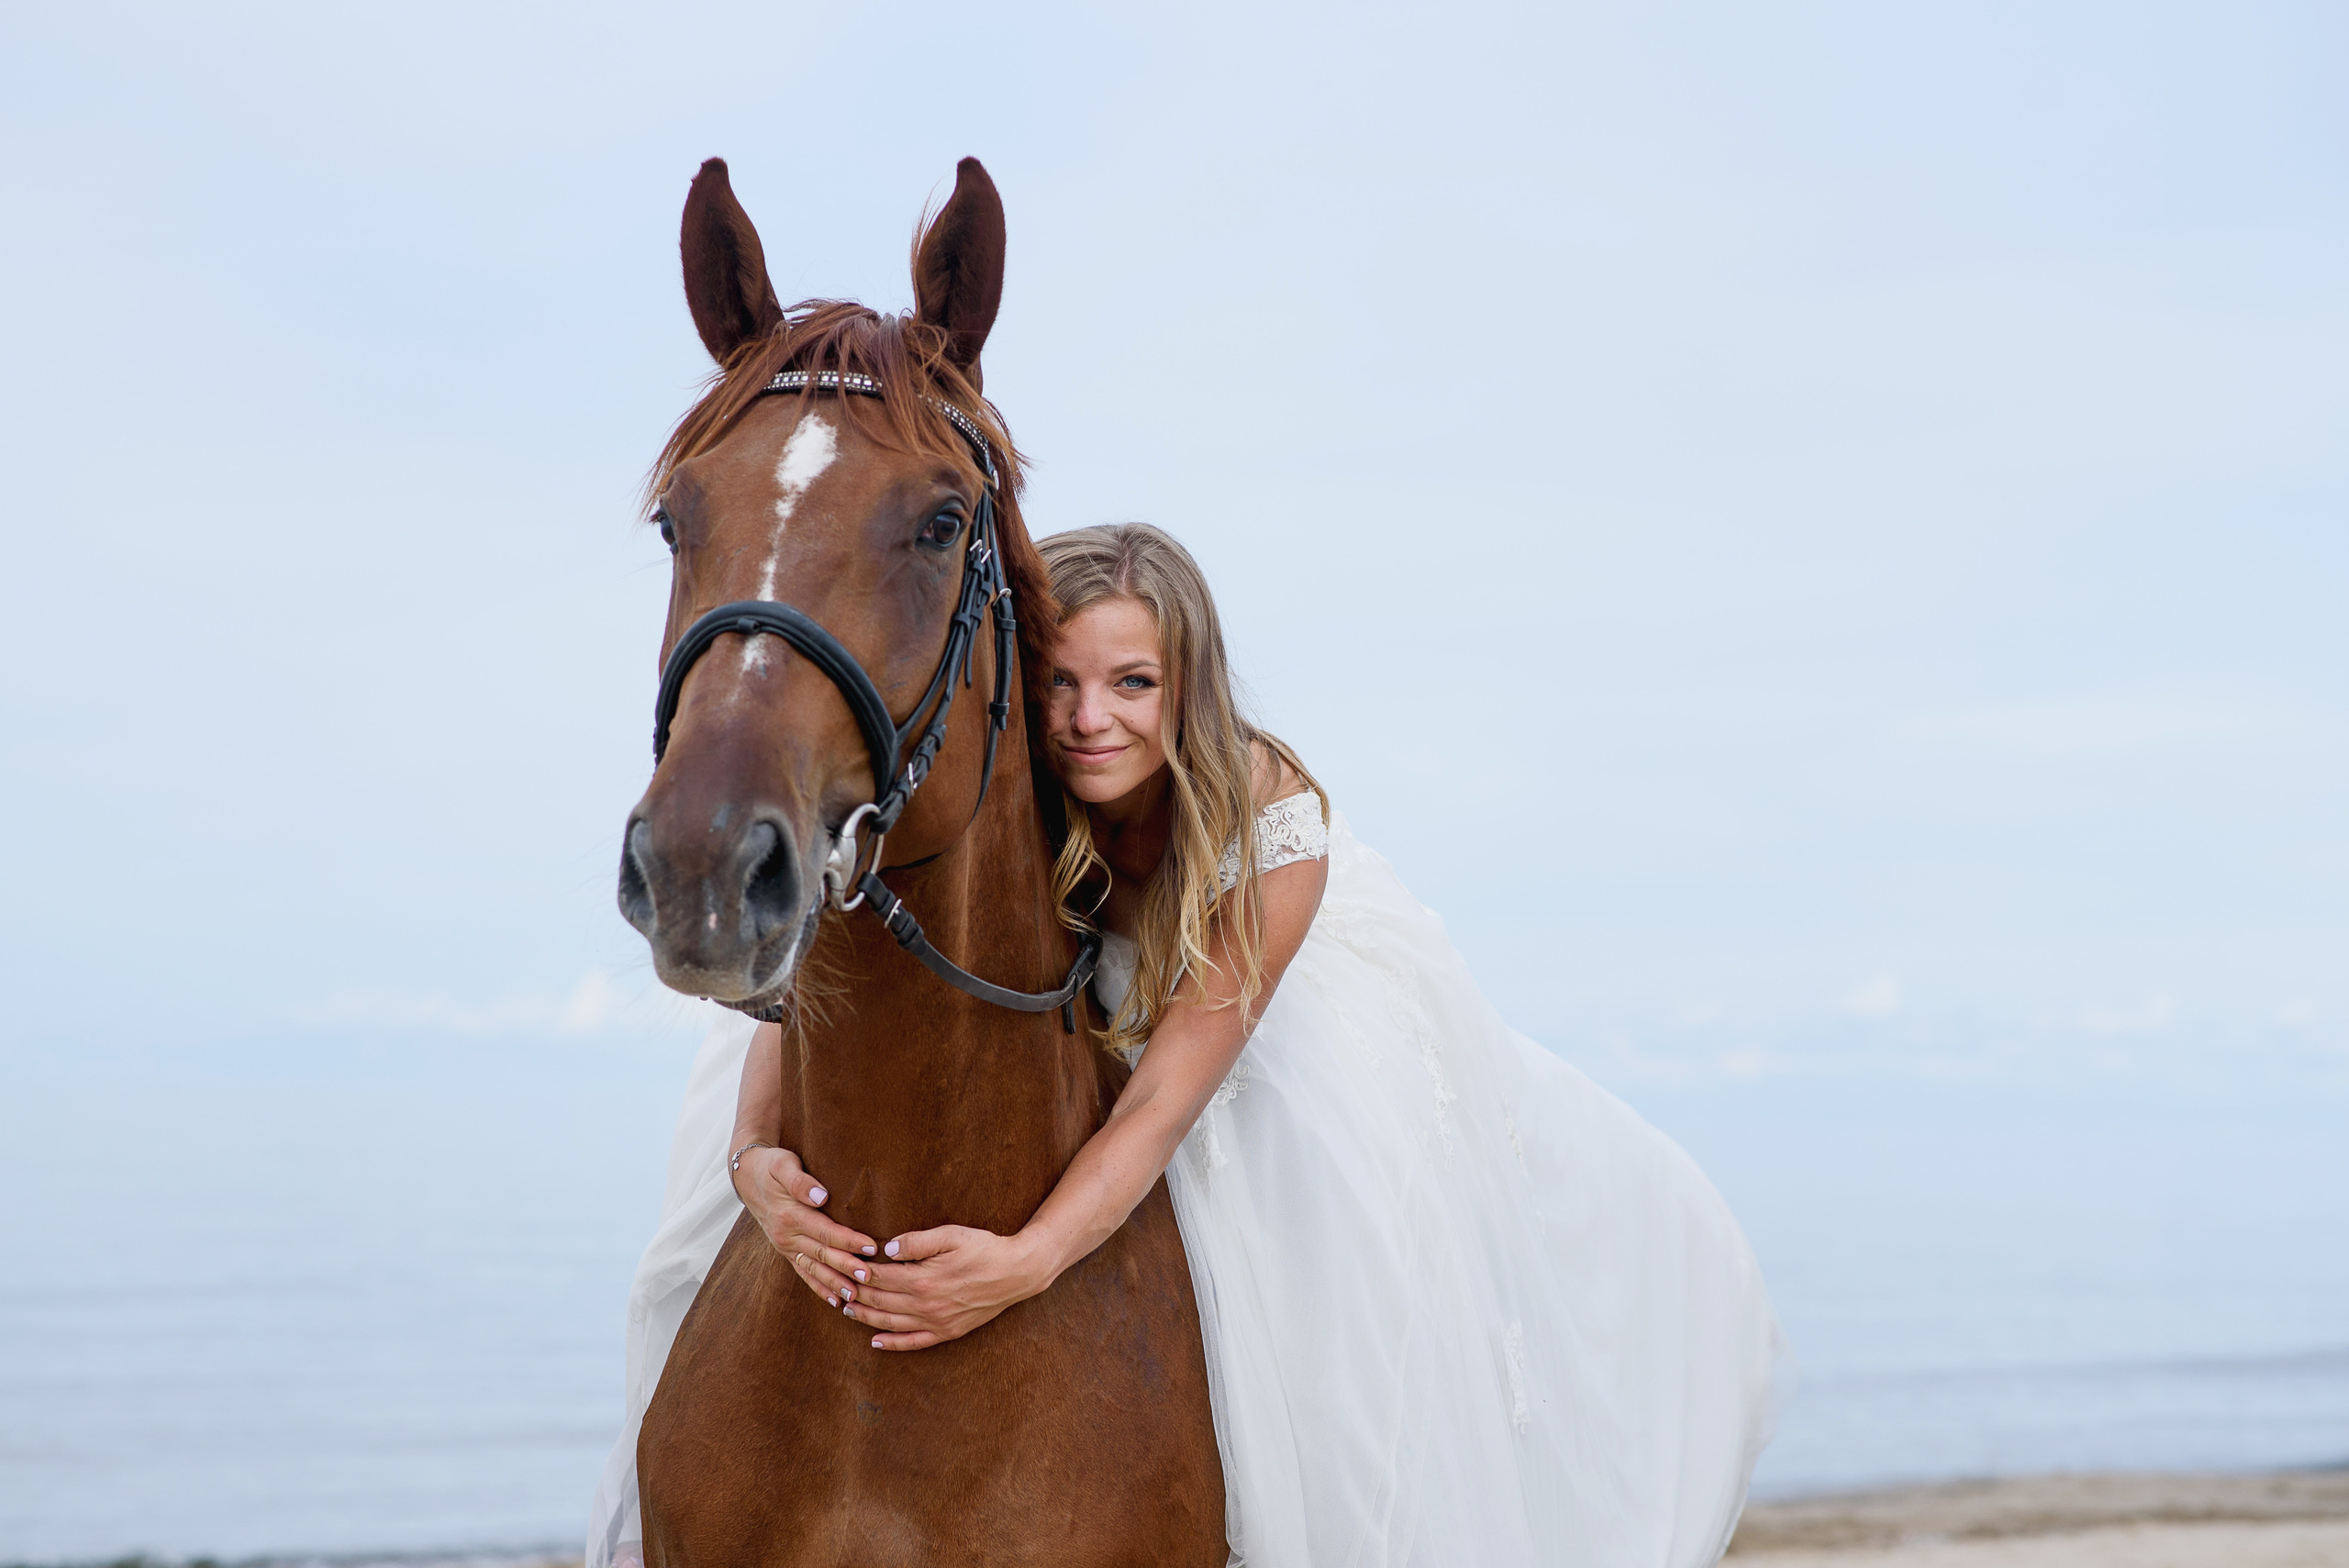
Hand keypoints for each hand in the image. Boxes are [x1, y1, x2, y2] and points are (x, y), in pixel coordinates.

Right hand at [732, 1145, 879, 1311]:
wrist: (747, 1176)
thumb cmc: (771, 1166)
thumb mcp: (783, 1164)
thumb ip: (800, 1181)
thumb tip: (821, 1196)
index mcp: (790, 1215)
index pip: (825, 1231)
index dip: (849, 1240)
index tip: (871, 1247)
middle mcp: (787, 1236)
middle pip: (822, 1254)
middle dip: (846, 1267)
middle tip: (869, 1277)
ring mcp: (786, 1247)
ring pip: (814, 1269)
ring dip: (834, 1283)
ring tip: (855, 1296)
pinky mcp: (787, 1251)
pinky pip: (804, 1273)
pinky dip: (819, 1287)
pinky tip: (836, 1301)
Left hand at [842, 1225, 1050, 1351]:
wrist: (1017, 1272)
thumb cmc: (985, 1248)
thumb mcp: (951, 1235)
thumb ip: (917, 1242)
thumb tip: (887, 1249)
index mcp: (924, 1279)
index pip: (880, 1278)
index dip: (858, 1273)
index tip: (842, 1267)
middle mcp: (926, 1305)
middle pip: (880, 1302)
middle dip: (855, 1296)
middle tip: (836, 1288)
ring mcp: (937, 1322)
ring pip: (891, 1324)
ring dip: (865, 1319)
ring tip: (847, 1310)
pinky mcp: (948, 1332)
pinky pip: (914, 1343)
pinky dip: (892, 1344)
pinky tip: (876, 1342)